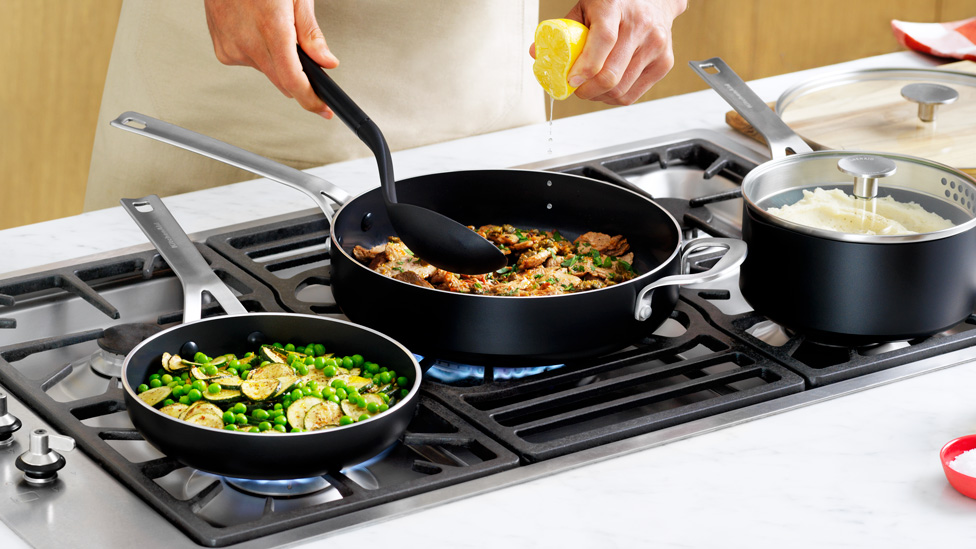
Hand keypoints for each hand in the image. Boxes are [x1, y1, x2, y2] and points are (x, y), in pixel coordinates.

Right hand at [204, 0, 339, 117]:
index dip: (311, 99)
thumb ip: (311, 33)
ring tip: (276, 31)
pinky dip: (260, 54)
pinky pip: (250, 63)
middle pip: (282, 82)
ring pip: (267, 72)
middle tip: (312, 71)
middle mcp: (248, 41)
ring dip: (278, 63)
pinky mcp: (222, 50)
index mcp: (271, 26)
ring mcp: (231, 47)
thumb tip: (326, 62)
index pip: (293, 79)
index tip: (323, 109)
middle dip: (300, 80)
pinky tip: (258, 32)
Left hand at [534, 0, 686, 104]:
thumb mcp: (586, 7)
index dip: (585, 66)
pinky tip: (606, 90)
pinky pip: (633, 95)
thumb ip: (563, 31)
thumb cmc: (616, 3)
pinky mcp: (664, 62)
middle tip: (576, 88)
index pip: (603, 40)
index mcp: (615, 7)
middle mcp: (640, 25)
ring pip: (621, 89)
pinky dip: (614, 98)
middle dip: (587, 90)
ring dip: (599, 97)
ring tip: (590, 89)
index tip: (571, 80)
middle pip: (611, 73)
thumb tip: (537, 53)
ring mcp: (656, 45)